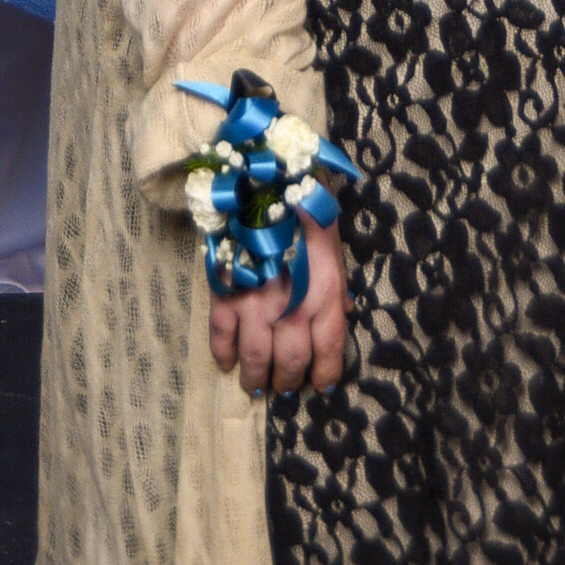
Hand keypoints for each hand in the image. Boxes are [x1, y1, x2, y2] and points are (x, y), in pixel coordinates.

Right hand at [208, 218, 347, 395]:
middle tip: (284, 384)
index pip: (329, 349)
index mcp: (324, 293)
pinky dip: (223, 356)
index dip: (326, 373)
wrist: (265, 180)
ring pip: (255, 359)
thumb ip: (336, 285)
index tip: (322, 384)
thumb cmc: (305, 211)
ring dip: (255, 379)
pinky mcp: (224, 294)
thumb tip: (344, 314)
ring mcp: (255, 302)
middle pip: (290, 362)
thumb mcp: (332, 247)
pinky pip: (221, 337)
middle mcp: (291, 305)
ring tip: (256, 384)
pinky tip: (228, 362)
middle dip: (288, 381)